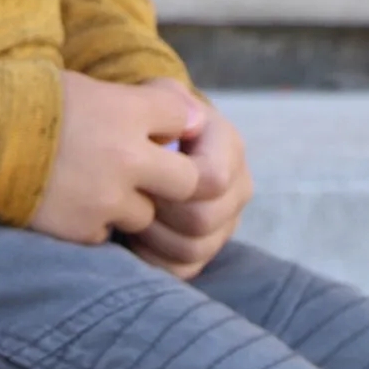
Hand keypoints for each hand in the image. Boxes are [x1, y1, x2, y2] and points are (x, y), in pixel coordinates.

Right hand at [29, 71, 202, 243]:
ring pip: (145, 214)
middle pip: (187, 181)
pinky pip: (106, 234)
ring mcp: (107, 199)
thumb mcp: (87, 88)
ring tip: (95, 188)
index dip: (173, 126)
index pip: (182, 120)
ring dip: (129, 206)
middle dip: (173, 180)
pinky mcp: (83, 229)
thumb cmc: (28, 103)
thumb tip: (185, 119)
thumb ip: (135, 107)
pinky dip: (94, 225)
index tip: (162, 131)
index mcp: (128, 112)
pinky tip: (71, 205)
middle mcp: (127, 158)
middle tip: (152, 177)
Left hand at [127, 87, 250, 279]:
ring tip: (130, 217)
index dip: (174, 183)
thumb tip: (188, 120)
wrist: (154, 146)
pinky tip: (135, 239)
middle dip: (159, 213)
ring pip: (193, 250)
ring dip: (153, 237)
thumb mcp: (157, 98)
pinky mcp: (206, 252)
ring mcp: (224, 226)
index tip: (143, 172)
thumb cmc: (151, 122)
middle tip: (130, 199)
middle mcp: (237, 190)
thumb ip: (168, 100)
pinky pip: (183, 271)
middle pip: (201, 221)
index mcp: (230, 149)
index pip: (212, 181)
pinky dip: (154, 259)